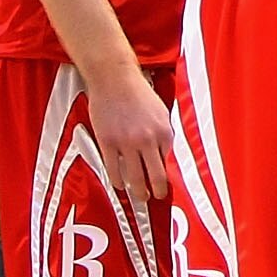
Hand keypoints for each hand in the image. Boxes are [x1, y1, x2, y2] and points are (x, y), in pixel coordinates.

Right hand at [85, 59, 173, 198]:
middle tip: (156, 197)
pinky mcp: (108, 142)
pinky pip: (114, 169)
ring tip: (140, 197)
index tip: (166, 183)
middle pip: (156, 176)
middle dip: (157, 191)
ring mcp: (127, 143)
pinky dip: (118, 181)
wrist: (115, 78)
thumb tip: (164, 154)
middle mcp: (147, 139)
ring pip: (135, 177)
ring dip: (138, 191)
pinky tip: (120, 185)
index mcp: (164, 132)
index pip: (168, 162)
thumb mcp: (161, 112)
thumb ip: (162, 134)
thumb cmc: (138, 92)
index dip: (168, 175)